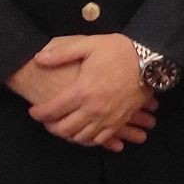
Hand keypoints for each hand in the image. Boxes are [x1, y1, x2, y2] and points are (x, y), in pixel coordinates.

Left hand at [26, 34, 157, 150]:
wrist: (150, 60)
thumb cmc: (118, 51)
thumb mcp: (89, 45)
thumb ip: (62, 53)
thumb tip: (38, 58)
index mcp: (82, 90)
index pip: (52, 110)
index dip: (38, 113)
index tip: (33, 111)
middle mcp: (93, 109)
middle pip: (64, 129)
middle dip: (51, 127)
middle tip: (47, 120)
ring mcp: (108, 117)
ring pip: (81, 137)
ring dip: (68, 135)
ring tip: (63, 126)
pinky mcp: (120, 121)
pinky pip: (100, 139)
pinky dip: (89, 139)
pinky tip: (84, 132)